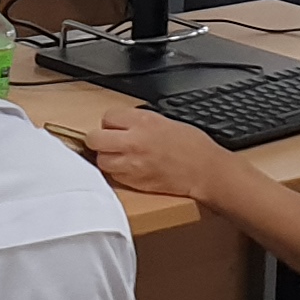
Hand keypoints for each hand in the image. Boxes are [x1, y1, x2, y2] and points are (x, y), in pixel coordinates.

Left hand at [84, 107, 245, 205]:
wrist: (204, 171)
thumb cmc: (192, 146)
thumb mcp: (166, 121)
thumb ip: (140, 122)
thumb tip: (122, 124)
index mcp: (143, 122)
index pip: (107, 117)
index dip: (110, 122)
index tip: (116, 126)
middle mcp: (134, 142)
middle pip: (94, 138)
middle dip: (98, 139)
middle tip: (106, 141)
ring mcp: (132, 164)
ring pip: (100, 160)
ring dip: (106, 157)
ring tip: (118, 156)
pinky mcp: (135, 182)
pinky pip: (113, 176)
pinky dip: (116, 172)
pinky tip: (128, 168)